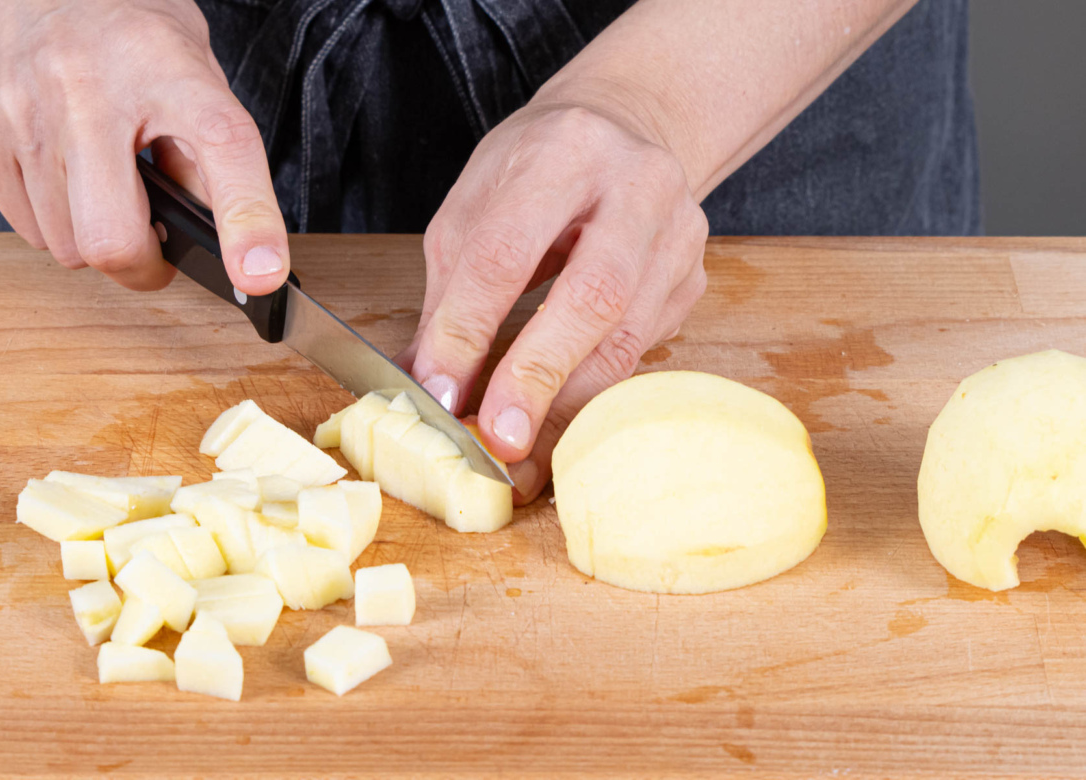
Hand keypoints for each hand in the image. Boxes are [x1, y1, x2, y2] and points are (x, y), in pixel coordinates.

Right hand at [0, 0, 287, 293]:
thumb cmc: (124, 30)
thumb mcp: (192, 71)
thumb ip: (209, 152)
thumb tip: (228, 240)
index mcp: (168, 70)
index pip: (222, 149)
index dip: (248, 223)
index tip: (260, 275)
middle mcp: (90, 90)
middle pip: (113, 237)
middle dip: (142, 266)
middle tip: (156, 247)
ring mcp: (25, 112)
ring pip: (67, 247)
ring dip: (95, 241)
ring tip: (108, 190)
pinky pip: (27, 228)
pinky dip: (56, 225)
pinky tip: (68, 179)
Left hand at [400, 101, 708, 504]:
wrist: (624, 130)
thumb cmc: (536, 169)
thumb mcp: (474, 208)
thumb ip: (452, 295)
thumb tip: (430, 383)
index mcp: (564, 152)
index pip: (507, 254)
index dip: (469, 331)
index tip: (442, 393)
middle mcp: (636, 186)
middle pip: (592, 297)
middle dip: (538, 378)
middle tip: (499, 441)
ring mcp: (677, 234)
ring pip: (626, 338)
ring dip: (568, 405)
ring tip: (524, 453)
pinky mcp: (693, 277)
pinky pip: (642, 352)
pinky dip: (593, 394)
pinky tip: (560, 420)